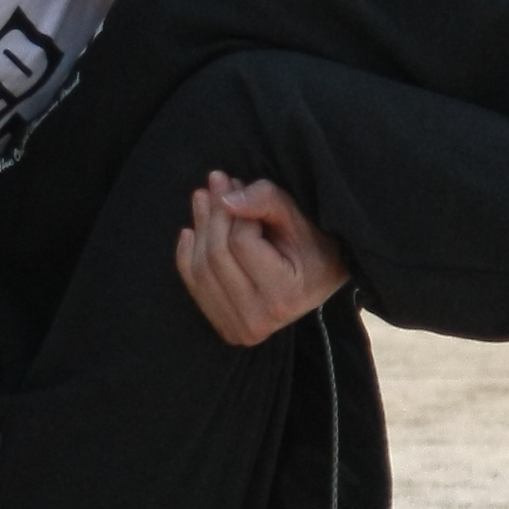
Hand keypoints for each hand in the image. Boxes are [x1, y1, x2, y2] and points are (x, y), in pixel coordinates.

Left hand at [176, 171, 351, 346]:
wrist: (321, 282)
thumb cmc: (314, 245)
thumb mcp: (300, 219)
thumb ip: (266, 201)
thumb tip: (225, 198)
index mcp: (283, 296)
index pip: (241, 243)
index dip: (240, 211)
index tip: (244, 186)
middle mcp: (258, 320)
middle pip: (216, 256)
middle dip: (215, 212)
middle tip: (219, 180)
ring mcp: (238, 329)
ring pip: (200, 268)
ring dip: (200, 226)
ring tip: (206, 197)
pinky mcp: (224, 327)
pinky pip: (192, 283)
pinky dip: (187, 253)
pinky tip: (193, 230)